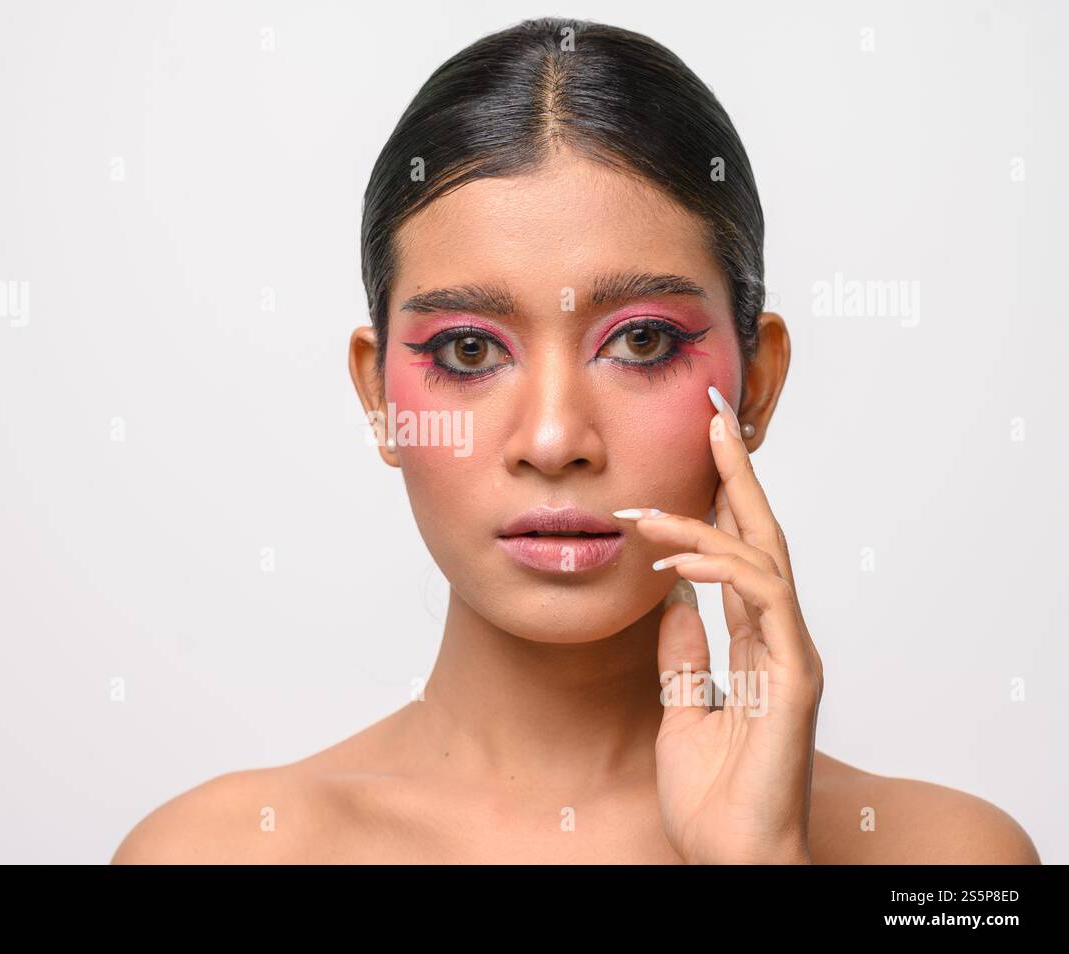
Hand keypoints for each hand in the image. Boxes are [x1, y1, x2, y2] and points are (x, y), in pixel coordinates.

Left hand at [614, 385, 822, 864]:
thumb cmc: (712, 794)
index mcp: (755, 643)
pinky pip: (762, 602)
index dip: (723, 499)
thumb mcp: (680, 708)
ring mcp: (791, 656)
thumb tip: (672, 600)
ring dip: (703, 523)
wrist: (730, 855)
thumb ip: (684, 654)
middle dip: (737, 474)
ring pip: (762, 559)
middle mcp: (779, 639)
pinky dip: (720, 570)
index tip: (700, 447)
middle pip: (763, 536)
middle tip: (713, 417)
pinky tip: (675, 561)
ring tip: (643, 511)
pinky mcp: (795, 678)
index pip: (742, 552)